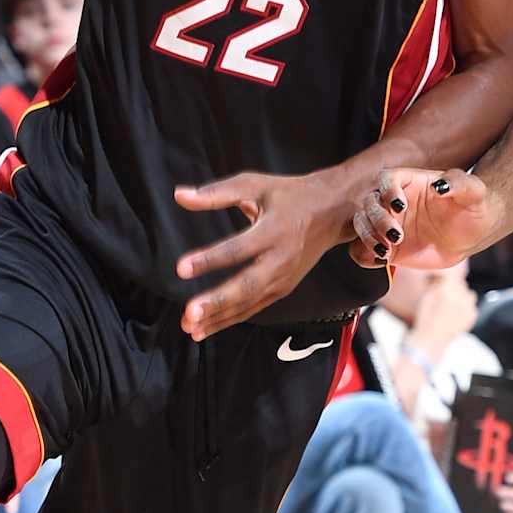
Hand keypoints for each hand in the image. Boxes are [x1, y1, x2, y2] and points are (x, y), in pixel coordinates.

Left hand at [173, 168, 340, 339]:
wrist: (333, 211)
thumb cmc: (290, 195)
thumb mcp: (255, 185)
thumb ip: (216, 193)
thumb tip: (180, 196)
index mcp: (274, 231)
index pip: (238, 249)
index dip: (209, 259)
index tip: (182, 268)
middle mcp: (281, 259)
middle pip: (247, 286)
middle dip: (217, 302)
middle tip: (189, 313)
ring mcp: (284, 278)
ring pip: (249, 304)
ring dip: (219, 318)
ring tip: (190, 326)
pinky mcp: (283, 289)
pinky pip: (253, 308)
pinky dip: (229, 320)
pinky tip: (205, 328)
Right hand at [349, 166, 497, 270]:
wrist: (470, 232)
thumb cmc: (472, 206)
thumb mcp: (473, 191)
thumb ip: (458, 183)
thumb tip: (440, 185)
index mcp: (408, 182)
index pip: (386, 180)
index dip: (387, 191)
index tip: (399, 206)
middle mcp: (392, 202)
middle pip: (368, 204)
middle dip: (377, 220)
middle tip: (397, 237)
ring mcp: (387, 224)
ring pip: (360, 225)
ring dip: (367, 238)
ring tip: (386, 252)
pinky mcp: (386, 247)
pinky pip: (361, 250)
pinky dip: (364, 256)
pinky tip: (383, 261)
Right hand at [413, 264, 477, 352]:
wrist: (431, 340)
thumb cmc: (426, 319)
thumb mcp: (427, 297)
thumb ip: (437, 284)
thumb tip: (443, 277)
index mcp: (448, 292)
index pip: (449, 275)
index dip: (443, 275)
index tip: (438, 276)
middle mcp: (462, 298)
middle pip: (460, 284)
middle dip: (451, 286)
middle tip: (442, 293)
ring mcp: (469, 308)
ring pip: (468, 293)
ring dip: (461, 295)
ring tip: (450, 303)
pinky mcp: (473, 316)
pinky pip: (472, 305)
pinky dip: (465, 306)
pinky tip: (455, 312)